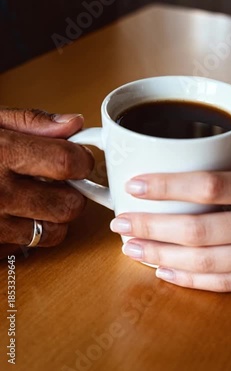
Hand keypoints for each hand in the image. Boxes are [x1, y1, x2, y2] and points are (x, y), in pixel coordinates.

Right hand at [0, 108, 93, 257]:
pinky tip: (13, 215)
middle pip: (68, 205)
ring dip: (54, 217)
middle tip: (62, 182)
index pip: (66, 162)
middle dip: (73, 193)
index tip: (80, 159)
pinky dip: (27, 233)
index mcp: (2, 154)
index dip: (82, 160)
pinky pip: (25, 247)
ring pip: (52, 233)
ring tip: (37, 199)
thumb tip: (73, 124)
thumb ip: (31, 122)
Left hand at [110, 137, 230, 291]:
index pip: (211, 185)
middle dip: (152, 226)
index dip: (169, 186)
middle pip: (199, 228)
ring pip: (206, 261)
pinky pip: (226, 284)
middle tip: (120, 221)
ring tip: (131, 246)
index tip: (135, 184)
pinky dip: (190, 280)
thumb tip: (223, 139)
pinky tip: (163, 271)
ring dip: (161, 254)